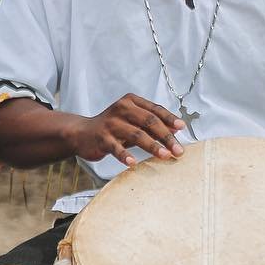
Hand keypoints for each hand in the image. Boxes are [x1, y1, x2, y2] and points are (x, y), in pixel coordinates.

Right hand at [70, 94, 184, 166]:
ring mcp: (111, 124)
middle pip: (149, 121)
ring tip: (165, 156)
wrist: (82, 133)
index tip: (182, 128)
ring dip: (152, 146)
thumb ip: (151, 123)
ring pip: (136, 134)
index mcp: (131, 102)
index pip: (154, 110)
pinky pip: (116, 148)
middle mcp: (121, 109)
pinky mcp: (102, 138)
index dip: (170, 119)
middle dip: (166, 136)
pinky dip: (125, 156)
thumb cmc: (112, 127)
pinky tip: (133, 163)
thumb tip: (176, 128)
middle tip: (178, 149)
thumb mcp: (132, 121)